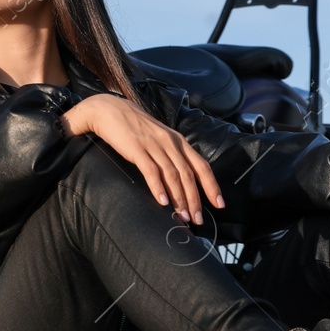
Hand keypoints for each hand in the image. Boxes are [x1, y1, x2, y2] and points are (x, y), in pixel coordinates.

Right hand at [61, 92, 224, 224]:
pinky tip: (163, 202)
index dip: (212, 186)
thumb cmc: (134, 127)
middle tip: (198, 219)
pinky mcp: (137, 149)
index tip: (219, 204)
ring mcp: (154, 146)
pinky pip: (151, 171)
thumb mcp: (159, 138)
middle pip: (189, 174)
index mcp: (178, 141)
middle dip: (195, 199)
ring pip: (173, 175)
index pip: (202, 166)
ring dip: (180, 198)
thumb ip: (171, 155)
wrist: (110, 110)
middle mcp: (170, 143)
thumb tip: (180, 182)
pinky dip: (158, 188)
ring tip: (183, 216)